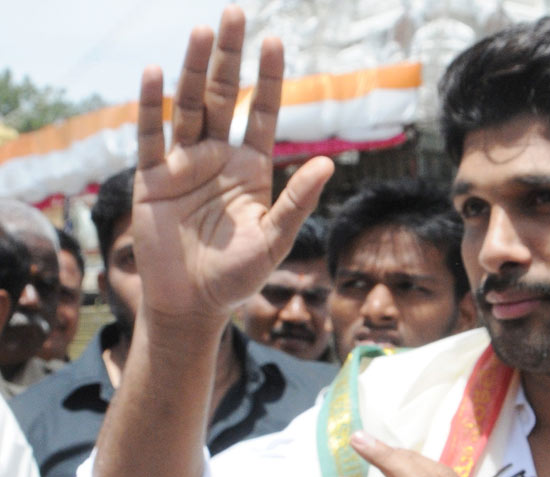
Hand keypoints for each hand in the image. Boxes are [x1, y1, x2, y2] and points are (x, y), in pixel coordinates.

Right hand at [132, 6, 333, 324]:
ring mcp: (183, 165)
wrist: (192, 304)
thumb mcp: (274, 239)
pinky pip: (151, 138)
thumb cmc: (237, 276)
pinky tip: (155, 73)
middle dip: (231, 57)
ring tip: (203, 31)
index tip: (275, 40)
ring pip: (190, 107)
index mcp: (251, 168)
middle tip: (236, 13)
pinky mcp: (152, 180)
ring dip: (195, 70)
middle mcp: (217, 158)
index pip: (262, 112)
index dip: (269, 78)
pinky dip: (152, 107)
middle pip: (225, 97)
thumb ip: (297, 202)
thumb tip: (329, 164)